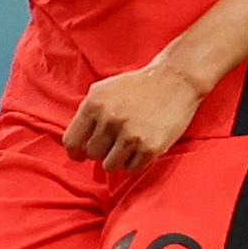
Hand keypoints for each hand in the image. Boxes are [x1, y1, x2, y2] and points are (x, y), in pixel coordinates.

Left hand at [62, 58, 205, 170]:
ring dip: (118, 158)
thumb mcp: (104, 90)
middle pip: (93, 154)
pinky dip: (135, 161)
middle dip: (102, 149)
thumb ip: (87, 113)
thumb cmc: (138, 85)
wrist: (175, 80)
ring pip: (110, 165)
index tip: (80, 155)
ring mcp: (130, 135)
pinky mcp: (150, 148)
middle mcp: (110, 120)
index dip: (75, 151)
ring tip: (129, 143)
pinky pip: (132, 168)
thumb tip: (75, 142)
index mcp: (94, 104)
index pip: (72, 141)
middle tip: (116, 139)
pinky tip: (142, 145)